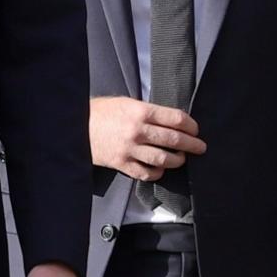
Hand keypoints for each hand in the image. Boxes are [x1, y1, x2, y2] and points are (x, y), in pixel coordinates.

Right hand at [89, 96, 205, 181]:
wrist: (77, 126)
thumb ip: (149, 111)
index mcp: (140, 111)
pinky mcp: (122, 164)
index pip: (176, 118)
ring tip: (181, 158)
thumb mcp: (127, 103)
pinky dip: (158, 172)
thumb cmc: (102, 112)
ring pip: (164, 159)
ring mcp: (130, 149)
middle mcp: (137, 130)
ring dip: (177, 160)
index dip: (191, 125)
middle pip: (174, 139)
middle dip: (192, 144)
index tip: (195, 129)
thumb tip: (173, 120)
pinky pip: (147, 173)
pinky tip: (161, 168)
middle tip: (200, 147)